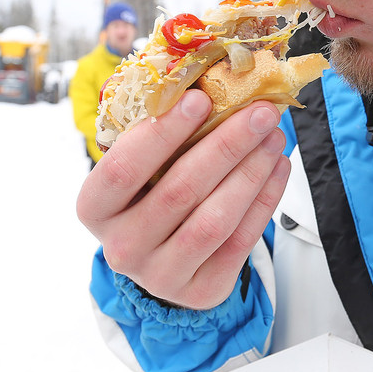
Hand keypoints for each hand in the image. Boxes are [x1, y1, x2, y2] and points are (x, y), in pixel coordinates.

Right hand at [76, 89, 290, 309]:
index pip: (123, 168)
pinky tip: (278, 168)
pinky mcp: (200, 291)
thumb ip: (162, 130)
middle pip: (179, 192)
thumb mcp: (142, 165)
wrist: (163, 255)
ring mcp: (160, 275)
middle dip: (226, 146)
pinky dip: (264, 200)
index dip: (162, 133)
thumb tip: (212, 80)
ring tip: (274, 137)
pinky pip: (239, 242)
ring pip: (214, 220)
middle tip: (261, 111)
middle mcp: (121, 247)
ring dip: (251, 172)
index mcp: (95, 207)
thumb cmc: (151, 192)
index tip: (201, 98)